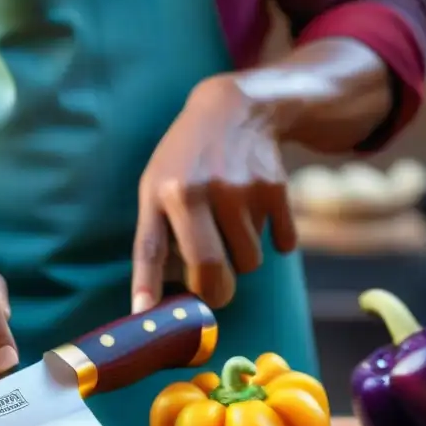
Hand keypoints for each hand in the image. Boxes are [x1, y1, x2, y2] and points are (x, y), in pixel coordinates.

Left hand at [132, 75, 296, 312]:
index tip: (145, 315)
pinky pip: (280, 243)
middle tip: (215, 289)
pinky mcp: (275, 188)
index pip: (152, 250)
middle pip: (210, 271)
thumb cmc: (186, 162)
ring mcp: (240, 190)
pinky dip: (275, 239)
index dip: (148, 286)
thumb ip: (156, 237)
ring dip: (243, 257)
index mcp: (164, 193)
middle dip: (215, 292)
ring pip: (248, 262)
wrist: (234, 110)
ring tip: (232, 224)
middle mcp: (199, 191)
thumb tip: (155, 302)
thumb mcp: (157, 186)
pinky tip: (260, 212)